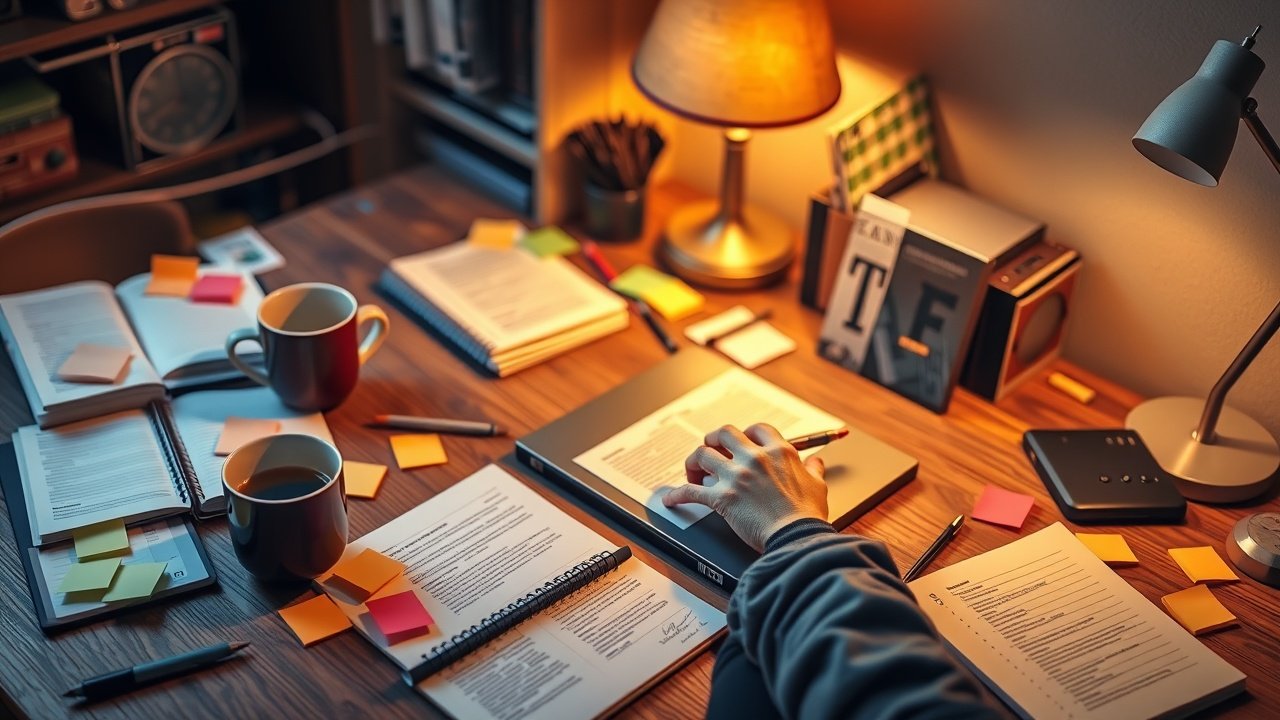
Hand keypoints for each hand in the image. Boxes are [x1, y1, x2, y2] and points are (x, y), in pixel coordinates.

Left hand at [663, 423, 828, 551]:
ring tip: (694, 472)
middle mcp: (754, 458)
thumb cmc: (807, 516)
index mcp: (779, 451)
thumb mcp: (818, 485)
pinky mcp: (721, 498)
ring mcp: (736, 476)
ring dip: (694, 462)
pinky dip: (677, 495)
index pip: (756, 429)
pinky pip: (690, 491)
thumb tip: (815, 462)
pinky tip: (671, 499)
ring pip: (702, 455)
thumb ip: (814, 469)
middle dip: (714, 440)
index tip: (740, 443)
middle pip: (723, 433)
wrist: (796, 538)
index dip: (745, 434)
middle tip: (711, 449)